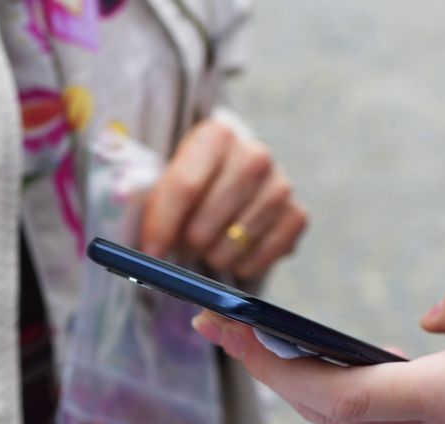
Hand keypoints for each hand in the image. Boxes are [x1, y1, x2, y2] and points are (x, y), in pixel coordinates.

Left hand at [141, 118, 306, 279]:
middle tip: (182, 244)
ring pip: (228, 249)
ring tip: (209, 243)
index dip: (161, 227)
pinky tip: (235, 251)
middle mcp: (254, 155)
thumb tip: (146, 255)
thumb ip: (153, 206)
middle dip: (185, 245)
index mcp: (216, 136)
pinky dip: (239, 267)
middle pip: (203, 226)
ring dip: (211, 257)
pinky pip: (256, 262)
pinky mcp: (297, 215)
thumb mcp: (168, 179)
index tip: (149, 255)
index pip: (184, 188)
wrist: (239, 178)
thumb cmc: (194, 183)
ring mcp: (280, 185)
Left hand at [192, 268, 444, 423]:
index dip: (269, 362)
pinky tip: (351, 376)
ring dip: (311, 389)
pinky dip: (357, 404)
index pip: (335, 391)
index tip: (224, 328)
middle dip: (269, 370)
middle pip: (326, 412)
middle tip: (227, 329)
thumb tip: (427, 318)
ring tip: (277, 347)